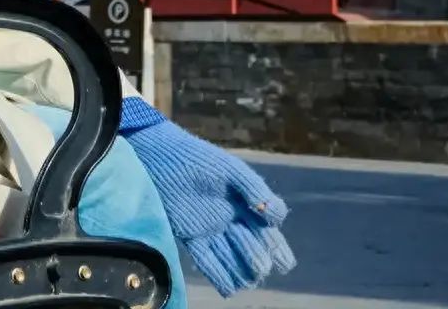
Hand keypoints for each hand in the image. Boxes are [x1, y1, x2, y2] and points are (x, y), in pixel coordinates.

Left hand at [120, 98, 293, 297]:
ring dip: (241, 271)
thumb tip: (277, 218)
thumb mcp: (231, 169)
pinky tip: (230, 289)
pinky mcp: (192, 237)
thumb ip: (254, 188)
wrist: (164, 158)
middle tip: (258, 262)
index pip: (268, 233)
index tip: (284, 262)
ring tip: (247, 277)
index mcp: (246, 206)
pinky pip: (209, 262)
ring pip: (233, 260)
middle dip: (257, 259)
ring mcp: (212, 232)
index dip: (278, 250)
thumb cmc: (200, 160)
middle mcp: (232, 222)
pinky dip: (220, 277)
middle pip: (253, 250)